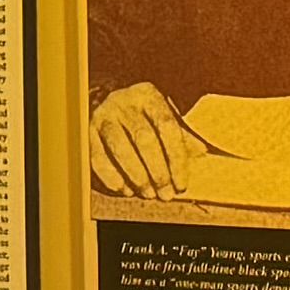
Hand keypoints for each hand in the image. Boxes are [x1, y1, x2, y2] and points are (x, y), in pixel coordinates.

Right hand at [87, 82, 200, 198]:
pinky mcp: (88, 131)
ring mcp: (104, 115)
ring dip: (136, 175)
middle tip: (165, 194)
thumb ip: (181, 134)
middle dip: (157, 171)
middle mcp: (125, 102)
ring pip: (120, 147)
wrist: (105, 98)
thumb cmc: (141, 113)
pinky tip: (124, 189)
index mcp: (149, 96)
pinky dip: (110, 175)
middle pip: (144, 139)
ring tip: (147, 193)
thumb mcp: (163, 115)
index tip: (181, 183)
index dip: (176, 158)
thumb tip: (201, 152)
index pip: (168, 127)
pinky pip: (98, 156)